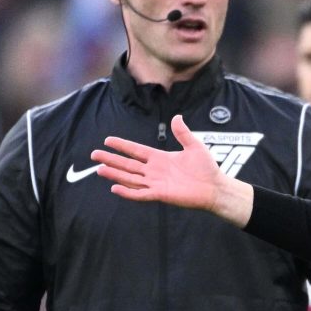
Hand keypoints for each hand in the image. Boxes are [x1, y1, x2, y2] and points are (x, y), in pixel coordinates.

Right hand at [92, 114, 254, 226]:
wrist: (215, 187)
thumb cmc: (206, 168)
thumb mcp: (194, 146)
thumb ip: (183, 133)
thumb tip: (176, 116)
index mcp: (160, 158)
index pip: (136, 150)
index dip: (122, 146)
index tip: (108, 140)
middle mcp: (155, 170)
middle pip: (128, 164)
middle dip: (111, 159)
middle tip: (94, 155)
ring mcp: (156, 183)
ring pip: (130, 178)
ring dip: (115, 174)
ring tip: (100, 169)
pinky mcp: (160, 194)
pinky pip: (140, 193)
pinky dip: (128, 192)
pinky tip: (115, 187)